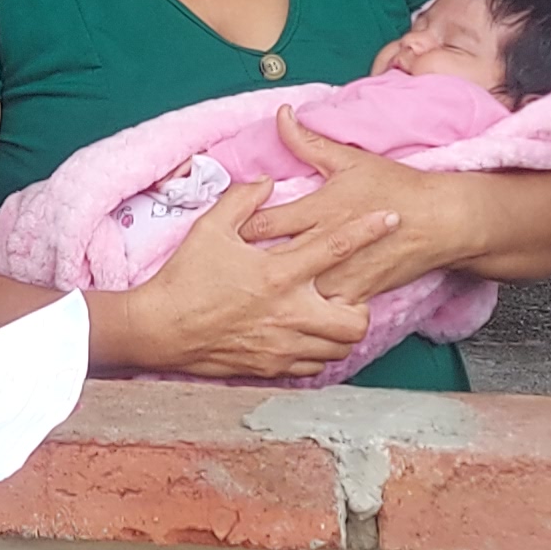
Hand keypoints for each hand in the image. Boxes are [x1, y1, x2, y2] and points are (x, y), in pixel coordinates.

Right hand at [99, 178, 382, 380]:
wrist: (159, 329)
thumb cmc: (184, 277)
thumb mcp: (209, 228)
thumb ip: (242, 200)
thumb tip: (267, 182)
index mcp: (277, 273)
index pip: (335, 247)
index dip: (368, 230)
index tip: (391, 218)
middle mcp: (287, 313)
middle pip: (355, 319)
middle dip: (362, 307)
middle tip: (348, 295)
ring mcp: (282, 344)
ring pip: (340, 347)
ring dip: (343, 331)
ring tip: (330, 316)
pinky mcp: (271, 366)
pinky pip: (315, 367)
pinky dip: (320, 352)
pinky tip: (307, 337)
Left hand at [236, 111, 460, 308]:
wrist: (440, 222)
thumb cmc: (396, 187)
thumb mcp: (350, 160)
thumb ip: (308, 142)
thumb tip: (282, 115)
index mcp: (318, 209)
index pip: (261, 223)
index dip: (236, 228)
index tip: (222, 231)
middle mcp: (324, 245)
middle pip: (268, 261)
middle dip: (242, 265)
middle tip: (222, 266)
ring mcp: (339, 275)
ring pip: (291, 293)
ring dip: (270, 291)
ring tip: (245, 291)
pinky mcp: (354, 296)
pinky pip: (319, 313)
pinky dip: (301, 312)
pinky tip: (283, 310)